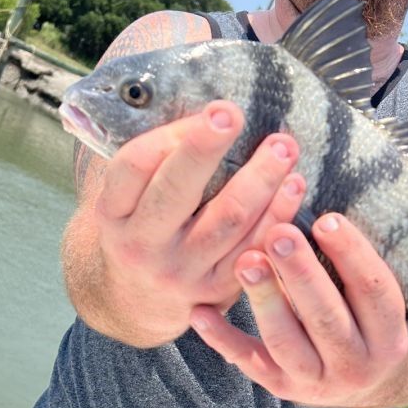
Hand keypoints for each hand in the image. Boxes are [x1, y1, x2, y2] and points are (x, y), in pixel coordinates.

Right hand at [93, 100, 306, 342]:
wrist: (138, 300)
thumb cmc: (142, 227)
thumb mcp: (127, 199)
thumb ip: (153, 160)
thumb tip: (203, 106)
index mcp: (113, 213)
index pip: (134, 166)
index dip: (172, 135)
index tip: (208, 110)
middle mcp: (141, 245)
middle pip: (177, 191)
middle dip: (206, 148)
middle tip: (234, 114)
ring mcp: (180, 272)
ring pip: (226, 221)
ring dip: (260, 180)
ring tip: (284, 146)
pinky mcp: (215, 292)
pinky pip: (252, 249)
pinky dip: (277, 216)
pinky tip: (294, 186)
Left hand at [190, 213, 407, 407]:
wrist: (359, 382)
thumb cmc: (361, 316)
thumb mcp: (371, 299)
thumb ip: (352, 263)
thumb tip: (314, 206)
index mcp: (388, 337)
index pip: (374, 291)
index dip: (352, 254)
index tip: (326, 218)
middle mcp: (357, 366)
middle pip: (327, 317)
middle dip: (301, 273)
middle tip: (277, 233)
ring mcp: (317, 382)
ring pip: (286, 341)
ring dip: (264, 299)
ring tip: (245, 262)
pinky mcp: (281, 388)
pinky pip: (250, 362)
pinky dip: (223, 338)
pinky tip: (201, 311)